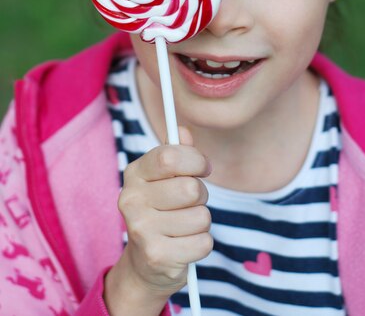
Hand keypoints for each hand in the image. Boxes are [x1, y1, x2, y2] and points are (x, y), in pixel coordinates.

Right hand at [104, 127, 212, 315]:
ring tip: (184, 226)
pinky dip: (201, 244)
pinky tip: (184, 245)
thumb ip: (176, 152)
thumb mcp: (165, 178)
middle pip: (190, 188)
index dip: (195, 159)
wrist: (145, 263)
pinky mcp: (157, 256)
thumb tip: (183, 131)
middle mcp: (131, 200)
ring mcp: (141, 230)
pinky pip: (203, 243)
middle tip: (191, 203)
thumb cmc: (162, 210)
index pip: (169, 156)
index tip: (203, 167)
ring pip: (201, 216)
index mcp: (134, 174)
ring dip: (201, 222)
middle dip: (201, 195)